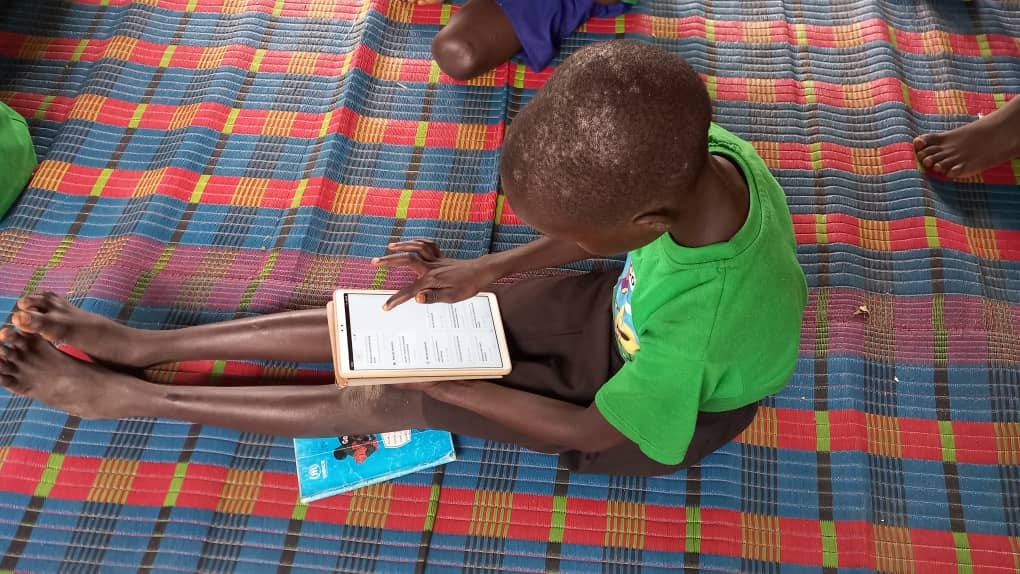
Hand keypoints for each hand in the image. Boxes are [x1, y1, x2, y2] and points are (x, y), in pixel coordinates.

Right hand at [371, 240, 499, 308]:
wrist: (481, 273)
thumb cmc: (467, 286)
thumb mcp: (451, 297)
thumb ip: (432, 297)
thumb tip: (417, 298)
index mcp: (431, 279)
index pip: (409, 291)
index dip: (396, 300)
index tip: (386, 307)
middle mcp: (431, 267)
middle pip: (407, 259)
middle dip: (389, 261)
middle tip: (374, 262)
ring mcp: (435, 259)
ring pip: (416, 248)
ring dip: (402, 246)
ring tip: (389, 247)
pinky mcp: (440, 256)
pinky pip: (427, 245)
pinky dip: (417, 241)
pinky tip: (410, 242)